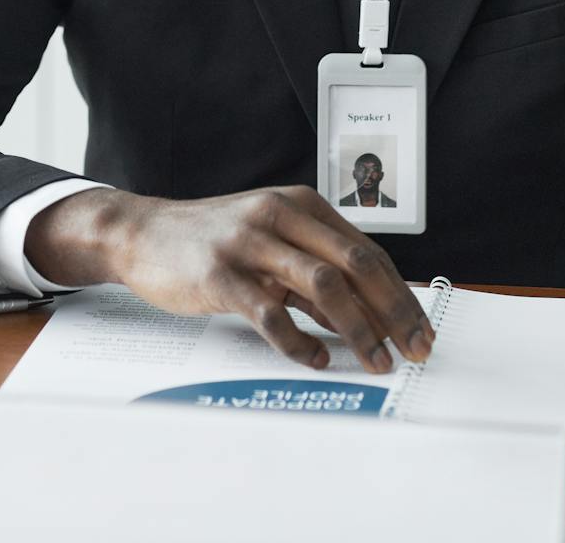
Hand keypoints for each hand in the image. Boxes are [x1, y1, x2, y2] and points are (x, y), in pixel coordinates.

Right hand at [25, 185, 434, 373]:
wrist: (142, 232)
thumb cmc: (213, 241)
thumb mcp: (270, 240)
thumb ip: (314, 269)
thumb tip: (370, 314)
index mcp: (300, 204)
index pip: (367, 251)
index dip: (401, 294)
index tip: (422, 330)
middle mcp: (279, 215)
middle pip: (356, 264)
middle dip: (393, 312)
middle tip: (415, 349)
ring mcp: (249, 243)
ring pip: (323, 284)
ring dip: (358, 329)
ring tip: (376, 361)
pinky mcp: (219, 274)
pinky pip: (270, 312)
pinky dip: (299, 341)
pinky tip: (316, 359)